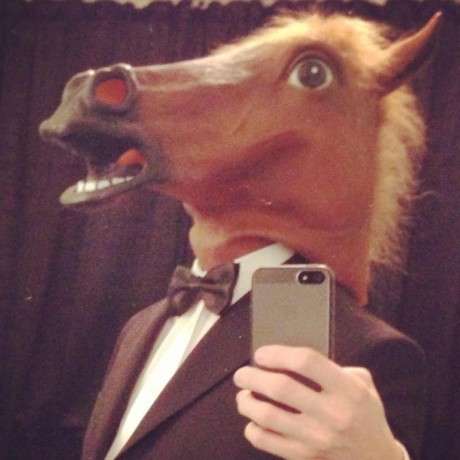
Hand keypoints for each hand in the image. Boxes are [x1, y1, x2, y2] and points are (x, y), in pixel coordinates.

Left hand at [233, 345, 402, 459]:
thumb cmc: (365, 413)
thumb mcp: (362, 383)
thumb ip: (333, 367)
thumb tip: (291, 359)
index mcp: (347, 390)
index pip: (306, 362)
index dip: (278, 354)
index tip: (261, 354)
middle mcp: (332, 414)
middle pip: (280, 388)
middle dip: (253, 376)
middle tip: (242, 374)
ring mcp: (316, 440)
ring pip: (268, 416)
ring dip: (247, 402)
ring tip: (242, 394)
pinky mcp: (304, 458)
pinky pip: (267, 443)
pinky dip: (252, 429)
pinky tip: (252, 420)